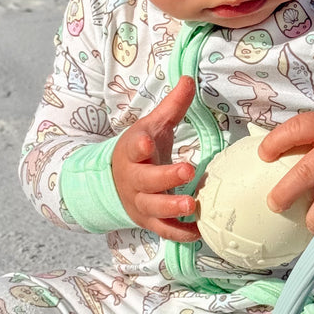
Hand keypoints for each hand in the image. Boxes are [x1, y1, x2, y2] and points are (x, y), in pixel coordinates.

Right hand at [111, 75, 200, 241]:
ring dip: (172, 209)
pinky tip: (198, 233)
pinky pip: (163, 231)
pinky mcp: (148, 221)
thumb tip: (187, 79)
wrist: (115, 182)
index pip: (133, 147)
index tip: (147, 142)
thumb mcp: (152, 126)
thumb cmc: (141, 150)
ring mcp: (139, 203)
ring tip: (193, 206)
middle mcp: (133, 179)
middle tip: (187, 170)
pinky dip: (179, 234)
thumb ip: (171, 107)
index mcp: (132, 152)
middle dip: (165, 178)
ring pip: (153, 208)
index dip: (139, 145)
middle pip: (146, 181)